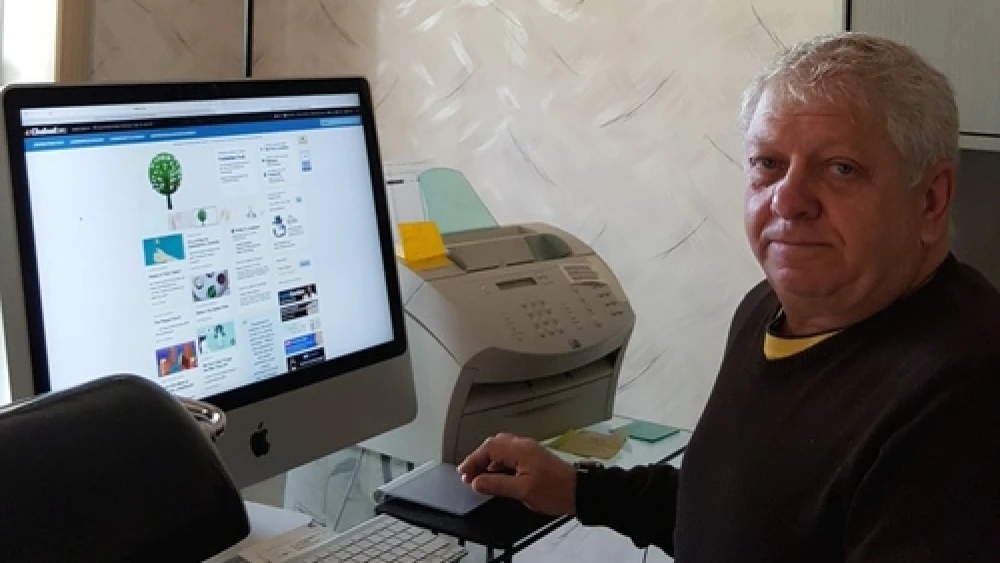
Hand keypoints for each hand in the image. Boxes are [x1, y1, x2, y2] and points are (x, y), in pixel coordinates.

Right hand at [457, 433, 576, 515]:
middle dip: (478, 459)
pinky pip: (510, 456)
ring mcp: (530, 451)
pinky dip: (499, 464)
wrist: (580, 492)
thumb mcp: (522, 491)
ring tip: (479, 478)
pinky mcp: (534, 458)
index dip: (472, 460)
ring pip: (502, 450)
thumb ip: (497, 485)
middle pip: (494, 445)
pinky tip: (497, 478)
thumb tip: (477, 482)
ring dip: (488, 461)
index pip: (488, 448)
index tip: (463, 473)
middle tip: (468, 475)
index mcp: (520, 450)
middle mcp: (524, 446)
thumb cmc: (556, 490)